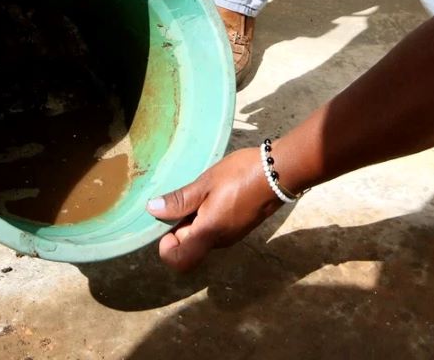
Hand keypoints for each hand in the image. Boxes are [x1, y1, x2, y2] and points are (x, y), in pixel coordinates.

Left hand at [146, 148, 282, 271]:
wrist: (281, 171)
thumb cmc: (241, 176)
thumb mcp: (207, 183)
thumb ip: (180, 200)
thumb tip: (152, 210)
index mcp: (209, 233)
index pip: (179, 261)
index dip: (166, 247)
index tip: (166, 223)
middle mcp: (220, 241)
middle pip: (189, 245)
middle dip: (180, 225)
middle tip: (183, 196)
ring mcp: (232, 235)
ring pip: (203, 235)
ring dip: (194, 218)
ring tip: (200, 190)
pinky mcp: (241, 226)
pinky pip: (216, 228)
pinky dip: (208, 215)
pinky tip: (214, 191)